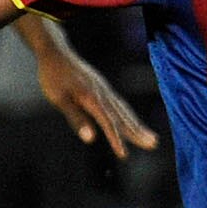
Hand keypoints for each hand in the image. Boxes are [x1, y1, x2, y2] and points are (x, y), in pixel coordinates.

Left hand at [35, 40, 158, 157]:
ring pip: (124, 110)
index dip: (116, 140)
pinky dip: (129, 115)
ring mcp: (104, 90)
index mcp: (92, 98)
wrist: (55, 52)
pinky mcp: (102, 87)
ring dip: (137, 125)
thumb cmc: (53, 76)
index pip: (108, 123)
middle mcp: (103, 94)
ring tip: (150, 136)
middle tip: (153, 144)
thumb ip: (77, 118)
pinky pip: (119, 104)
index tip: (124, 155)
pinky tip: (132, 121)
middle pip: (123, 117)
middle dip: (138, 132)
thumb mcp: (60, 99)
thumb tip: (90, 138)